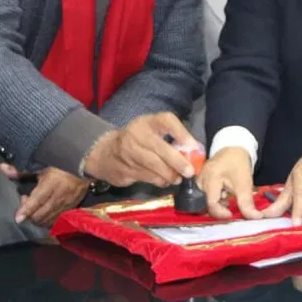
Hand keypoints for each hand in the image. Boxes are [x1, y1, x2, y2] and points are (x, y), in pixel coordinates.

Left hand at [0, 164, 88, 225]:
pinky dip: (49, 219)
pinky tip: (46, 212)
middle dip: (30, 213)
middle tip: (26, 201)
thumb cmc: (61, 162)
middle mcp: (59, 196)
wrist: (87, 164)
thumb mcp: (41, 164)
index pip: (36, 201)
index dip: (26, 210)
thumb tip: (2, 168)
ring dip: (38, 218)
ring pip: (49, 219)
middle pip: (41, 214)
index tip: (18, 218)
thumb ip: (21, 170)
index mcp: (50, 184)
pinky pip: (58, 219)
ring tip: (35, 207)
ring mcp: (67, 203)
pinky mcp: (73, 207)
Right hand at [81, 112, 197, 187]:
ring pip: (154, 165)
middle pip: (160, 148)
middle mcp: (136, 134)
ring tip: (178, 179)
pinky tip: (165, 181)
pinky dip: (159, 180)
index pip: (166, 121)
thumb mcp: (150, 132)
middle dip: (177, 161)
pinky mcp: (124, 169)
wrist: (105, 153)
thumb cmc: (138, 141)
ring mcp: (128, 152)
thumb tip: (196, 151)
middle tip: (189, 171)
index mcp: (147, 122)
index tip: (193, 146)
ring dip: (169, 174)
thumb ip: (170, 138)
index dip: (181, 133)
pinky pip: (146, 176)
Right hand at [195, 146, 262, 219]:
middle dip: (219, 209)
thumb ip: (247, 202)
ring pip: (205, 201)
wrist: (233, 148)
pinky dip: (215, 199)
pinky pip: (205, 195)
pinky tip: (224, 196)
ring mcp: (198, 181)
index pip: (211, 204)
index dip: (221, 213)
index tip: (232, 214)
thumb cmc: (238, 164)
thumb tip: (255, 218)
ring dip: (217, 204)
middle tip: (231, 209)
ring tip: (228, 200)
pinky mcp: (200, 181)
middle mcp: (199, 181)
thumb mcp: (244, 183)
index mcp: (209, 179)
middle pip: (205, 204)